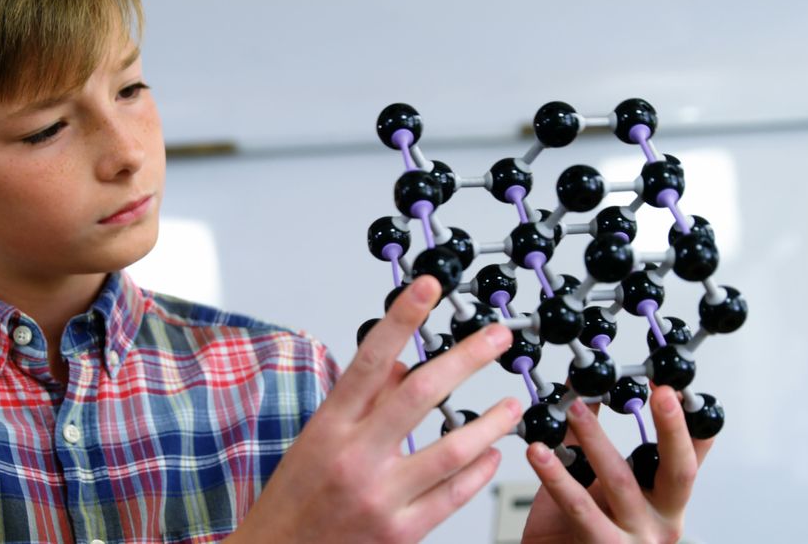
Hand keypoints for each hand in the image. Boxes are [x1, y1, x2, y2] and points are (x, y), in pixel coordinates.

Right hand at [229, 276, 521, 542]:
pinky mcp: (401, 533)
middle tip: (497, 337)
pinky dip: (479, 470)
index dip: (402, 319)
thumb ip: (360, 400)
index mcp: (330, 427)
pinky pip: (453, 496)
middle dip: (466, 358)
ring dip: (491, 422)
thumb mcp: (315, 438)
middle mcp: (355, 458)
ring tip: (512, 404)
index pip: (371, 359)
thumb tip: (403, 362)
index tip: (429, 288)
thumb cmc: (295, 497)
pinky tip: (493, 454)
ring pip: (451, 450)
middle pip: (420, 394)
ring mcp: (381, 498)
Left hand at [522, 387, 714, 543]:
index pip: (690, 457)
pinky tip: (538, 452)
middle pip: (678, 471)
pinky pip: (579, 506)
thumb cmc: (574, 530)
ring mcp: (636, 537)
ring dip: (595, 438)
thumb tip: (582, 389)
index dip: (689, 422)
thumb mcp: (593, 478)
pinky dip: (556, 475)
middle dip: (671, 429)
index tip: (675, 386)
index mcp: (665, 501)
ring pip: (620, 481)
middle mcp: (660, 520)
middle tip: (660, 393)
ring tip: (572, 406)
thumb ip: (591, 438)